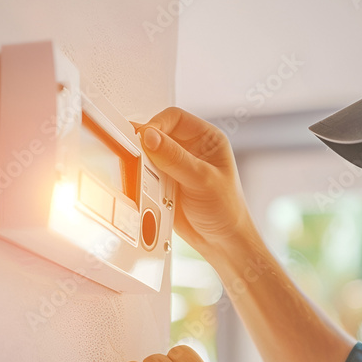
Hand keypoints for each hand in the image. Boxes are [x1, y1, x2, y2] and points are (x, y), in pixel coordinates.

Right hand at [131, 108, 256, 257]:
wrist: (222, 243)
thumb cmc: (226, 210)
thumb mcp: (202, 180)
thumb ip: (174, 158)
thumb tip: (149, 137)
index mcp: (206, 139)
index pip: (174, 118)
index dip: (156, 124)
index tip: (143, 139)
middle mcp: (190, 149)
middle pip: (157, 135)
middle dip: (145, 146)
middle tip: (135, 157)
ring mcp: (175, 167)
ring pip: (147, 155)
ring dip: (141, 165)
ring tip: (140, 176)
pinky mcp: (163, 184)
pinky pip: (144, 175)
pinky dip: (140, 180)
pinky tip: (142, 189)